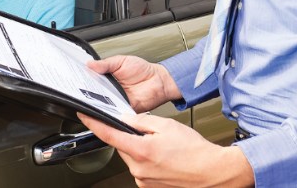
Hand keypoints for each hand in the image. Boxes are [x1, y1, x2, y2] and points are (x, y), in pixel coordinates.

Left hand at [79, 112, 254, 187]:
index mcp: (141, 150)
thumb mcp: (167, 125)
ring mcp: (143, 180)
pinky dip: (147, 161)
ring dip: (140, 150)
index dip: (94, 124)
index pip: (109, 135)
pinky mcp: (148, 187)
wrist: (212, 172)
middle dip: (131, 137)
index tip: (84, 116)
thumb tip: (125, 118)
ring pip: (131, 157)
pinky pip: (140, 169)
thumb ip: (142, 121)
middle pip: (122, 146)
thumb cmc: (195, 151)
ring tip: (163, 148)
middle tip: (150, 134)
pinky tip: (163, 159)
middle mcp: (138, 168)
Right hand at [87, 55, 181, 112]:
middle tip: (79, 89)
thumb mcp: (121, 61)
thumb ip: (106, 64)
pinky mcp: (123, 110)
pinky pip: (113, 112)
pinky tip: (103, 108)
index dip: (83, 80)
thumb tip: (90, 64)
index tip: (76, 79)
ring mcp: (116, 101)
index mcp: (107, 78)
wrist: (159, 81)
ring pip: (101, 104)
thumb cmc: (143, 70)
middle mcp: (110, 91)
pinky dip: (108, 111)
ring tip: (88, 99)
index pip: (91, 80)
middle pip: (94, 93)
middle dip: (86, 92)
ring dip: (96, 102)